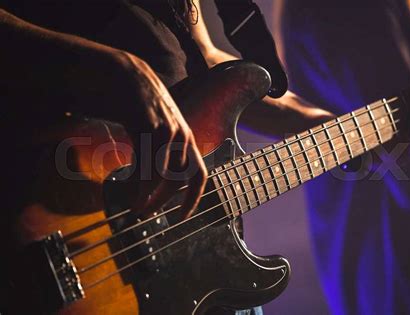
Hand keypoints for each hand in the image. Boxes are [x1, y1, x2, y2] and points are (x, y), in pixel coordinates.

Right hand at [108, 52, 207, 217]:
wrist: (129, 76)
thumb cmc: (143, 108)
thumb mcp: (160, 129)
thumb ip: (164, 152)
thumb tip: (159, 182)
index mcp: (187, 140)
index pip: (199, 175)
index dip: (192, 199)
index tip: (182, 217)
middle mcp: (182, 137)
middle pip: (178, 181)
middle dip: (162, 202)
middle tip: (145, 213)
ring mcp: (166, 131)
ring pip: (160, 176)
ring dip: (147, 196)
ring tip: (134, 206)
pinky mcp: (148, 126)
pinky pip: (144, 163)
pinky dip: (138, 183)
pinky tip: (129, 190)